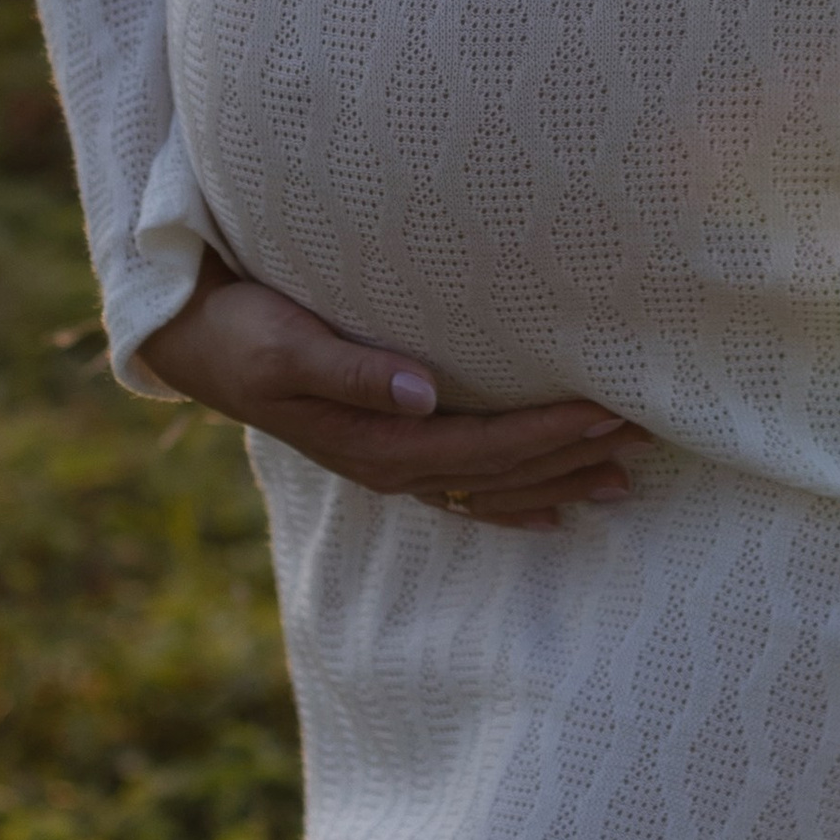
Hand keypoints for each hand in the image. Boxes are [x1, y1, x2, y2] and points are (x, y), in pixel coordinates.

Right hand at [138, 259, 649, 529]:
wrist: (194, 343)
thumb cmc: (242, 331)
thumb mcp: (288, 345)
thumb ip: (355, 371)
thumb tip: (424, 393)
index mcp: (376, 445)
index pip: (485, 449)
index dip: (549, 436)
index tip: (608, 413)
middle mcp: (392, 466)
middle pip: (501, 474)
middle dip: (573, 457)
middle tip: (645, 438)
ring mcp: (389, 464)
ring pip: (491, 487)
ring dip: (558, 480)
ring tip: (624, 477)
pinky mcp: (384, 449)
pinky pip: (463, 489)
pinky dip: (513, 501)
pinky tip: (552, 508)